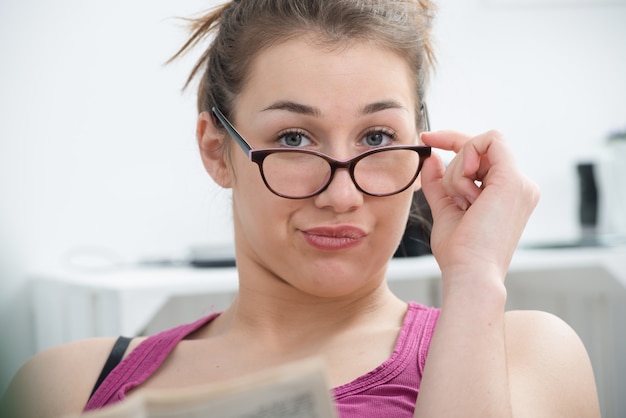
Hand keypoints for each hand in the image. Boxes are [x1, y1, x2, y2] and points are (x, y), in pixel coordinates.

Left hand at [419, 130, 539, 283]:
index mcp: (507, 194)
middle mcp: (520, 186)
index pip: (482, 154)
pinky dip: (467, 154)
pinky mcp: (513, 181)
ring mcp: (520, 183)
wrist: (470, 274)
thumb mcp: (445, 209)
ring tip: (462, 204)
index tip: (426, 138)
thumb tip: (431, 158)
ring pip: (479, 147)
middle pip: (480, 147)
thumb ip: (438, 183)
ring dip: (456, 173)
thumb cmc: (459, 253)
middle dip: (452, 158)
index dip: (453, 140)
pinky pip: (489, 141)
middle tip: (446, 182)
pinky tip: (465, 184)